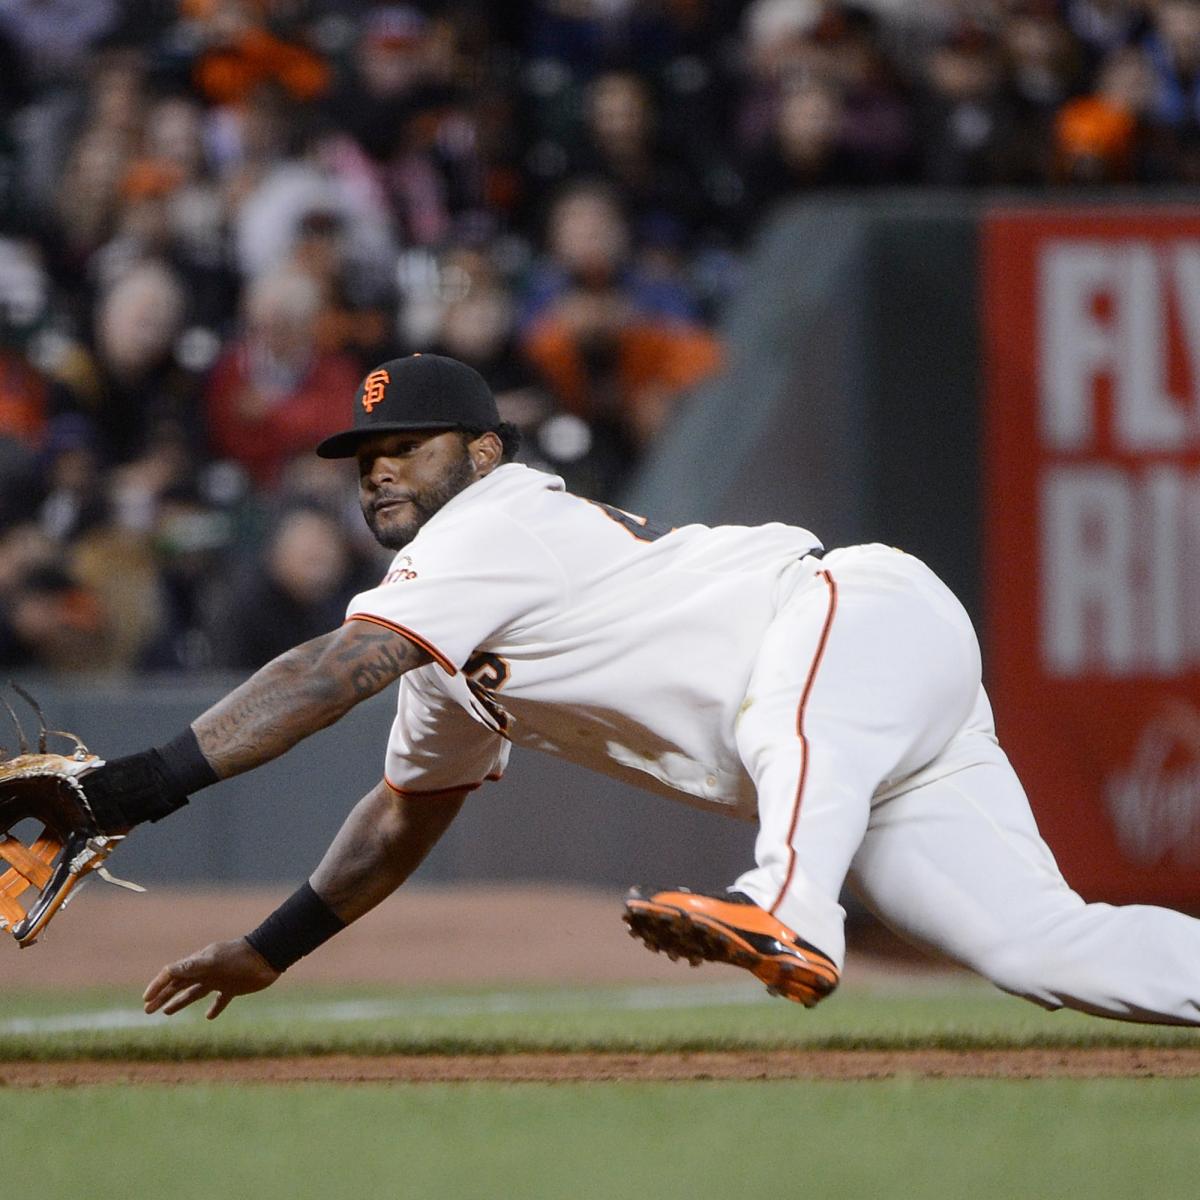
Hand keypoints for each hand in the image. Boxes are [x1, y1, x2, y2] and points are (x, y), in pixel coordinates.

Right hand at [143, 938, 280, 1019]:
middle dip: (162, 997)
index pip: (171, 974)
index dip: (157, 986)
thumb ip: (192, 966)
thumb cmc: (240, 957)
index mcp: (198, 963)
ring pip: (194, 992)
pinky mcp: (233, 988)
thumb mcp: (214, 961)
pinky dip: (214, 1008)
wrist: (268, 956)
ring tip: (165, 1012)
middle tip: (147, 1010)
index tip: (146, 999)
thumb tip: (168, 971)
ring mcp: (219, 979)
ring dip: (179, 1002)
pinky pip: (220, 1000)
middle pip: (179, 985)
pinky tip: (208, 1017)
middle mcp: (206, 971)